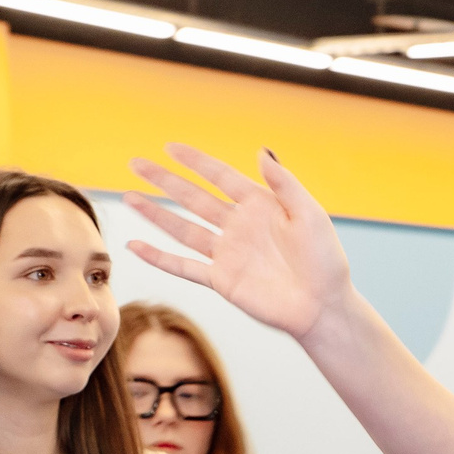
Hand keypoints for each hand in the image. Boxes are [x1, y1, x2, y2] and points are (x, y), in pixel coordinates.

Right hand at [125, 146, 352, 342]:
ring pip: (183, 229)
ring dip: (156, 214)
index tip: (170, 147)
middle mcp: (239, 226)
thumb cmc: (325, 260)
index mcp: (260, 206)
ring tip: (129, 197)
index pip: (220, 177)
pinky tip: (136, 245)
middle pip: (193, 198)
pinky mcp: (222, 280)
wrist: (323, 306)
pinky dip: (159, 257)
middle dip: (165, 180)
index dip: (196, 162)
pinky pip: (184, 266)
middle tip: (137, 163)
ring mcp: (228, 253)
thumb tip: (261, 151)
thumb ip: (284, 184)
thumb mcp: (310, 215)